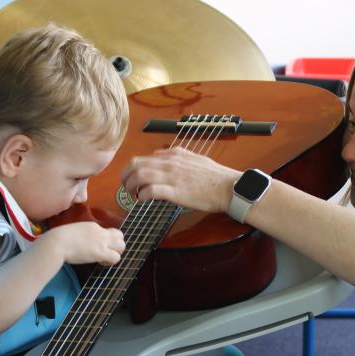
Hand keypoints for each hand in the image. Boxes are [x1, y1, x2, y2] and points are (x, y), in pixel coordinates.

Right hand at [43, 222, 124, 265]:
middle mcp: (100, 232)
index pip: (108, 232)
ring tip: (105, 258)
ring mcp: (101, 242)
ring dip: (116, 253)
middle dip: (116, 245)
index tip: (97, 247)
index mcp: (93, 226)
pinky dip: (111, 262)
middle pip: (120, 236)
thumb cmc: (58, 239)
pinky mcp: (101, 252)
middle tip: (107, 253)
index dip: (106, 241)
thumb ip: (81, 235)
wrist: (56, 242)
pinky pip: (116, 257)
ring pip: (122, 246)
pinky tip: (101, 262)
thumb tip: (81, 242)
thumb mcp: (73, 232)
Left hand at [120, 147, 240, 213]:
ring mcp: (173, 177)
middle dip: (126, 177)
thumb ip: (174, 155)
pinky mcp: (176, 192)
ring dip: (132, 187)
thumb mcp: (194, 158)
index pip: (142, 158)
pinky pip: (151, 191)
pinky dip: (143, 195)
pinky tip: (144, 200)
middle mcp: (170, 163)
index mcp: (174, 155)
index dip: (131, 170)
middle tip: (127, 188)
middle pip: (136, 164)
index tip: (131, 180)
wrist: (229, 188)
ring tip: (134, 196)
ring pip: (140, 176)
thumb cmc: (214, 177)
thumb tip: (157, 155)